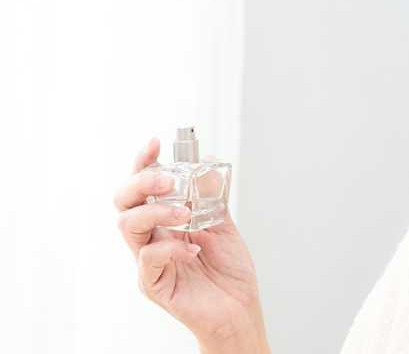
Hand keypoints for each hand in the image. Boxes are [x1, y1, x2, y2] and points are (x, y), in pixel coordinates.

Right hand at [114, 138, 268, 350]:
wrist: (238, 308)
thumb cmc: (228, 272)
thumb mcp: (224, 225)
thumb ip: (212, 198)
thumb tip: (205, 167)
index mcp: (164, 220)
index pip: (142, 187)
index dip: (143, 163)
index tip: (155, 145)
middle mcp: (151, 237)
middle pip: (124, 202)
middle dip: (141, 183)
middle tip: (168, 181)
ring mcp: (148, 260)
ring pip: (128, 226)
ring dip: (156, 211)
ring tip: (185, 214)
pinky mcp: (153, 283)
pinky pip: (148, 259)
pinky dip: (171, 247)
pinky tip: (193, 249)